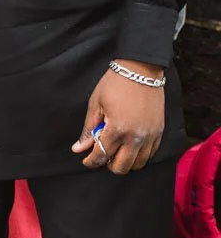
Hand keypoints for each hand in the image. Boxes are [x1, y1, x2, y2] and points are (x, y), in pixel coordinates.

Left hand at [72, 60, 164, 174]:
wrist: (141, 69)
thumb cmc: (115, 83)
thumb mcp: (96, 104)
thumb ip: (88, 129)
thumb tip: (79, 148)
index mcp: (117, 129)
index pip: (102, 156)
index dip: (91, 162)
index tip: (86, 160)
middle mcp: (135, 136)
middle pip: (122, 167)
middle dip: (108, 165)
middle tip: (102, 156)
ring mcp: (150, 135)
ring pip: (138, 164)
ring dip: (125, 162)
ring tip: (116, 151)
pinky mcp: (159, 131)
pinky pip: (151, 154)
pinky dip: (140, 155)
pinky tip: (130, 146)